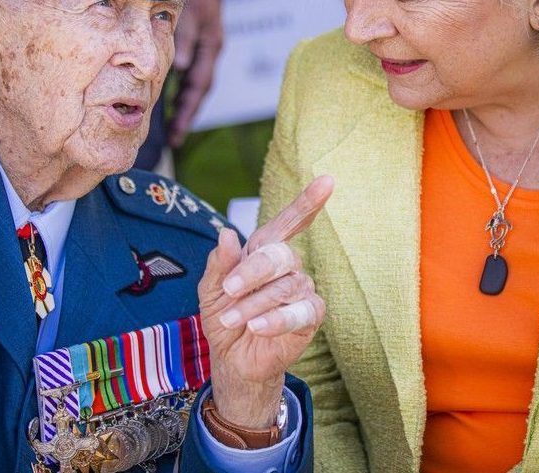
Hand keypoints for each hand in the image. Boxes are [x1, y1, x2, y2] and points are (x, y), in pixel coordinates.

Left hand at [169, 0, 223, 147]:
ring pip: (194, 86)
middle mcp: (209, 53)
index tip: (177, 132)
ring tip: (172, 132)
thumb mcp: (190, 13)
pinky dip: (181, 92)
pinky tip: (170, 103)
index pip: (199, 85)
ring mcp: (204, 51)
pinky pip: (189, 75)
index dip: (188, 110)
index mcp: (210, 47)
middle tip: (174, 141)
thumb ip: (184, 38)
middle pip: (198, 92)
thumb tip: (180, 66)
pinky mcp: (196, 47)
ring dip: (184, 108)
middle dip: (186, 116)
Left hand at [198, 175, 333, 428]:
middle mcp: (288, 265)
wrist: (232, 357)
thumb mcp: (210, 289)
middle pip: (279, 255)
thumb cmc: (224, 315)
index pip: (290, 220)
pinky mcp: (311, 316)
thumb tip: (227, 234)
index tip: (327, 180)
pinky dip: (275, 320)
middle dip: (251, 272)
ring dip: (252, 304)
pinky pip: (299, 312)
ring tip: (230, 320)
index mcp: (265, 249)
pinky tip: (256, 327)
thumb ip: (219, 263)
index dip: (308, 201)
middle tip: (228, 290)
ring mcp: (302, 289)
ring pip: (284, 287)